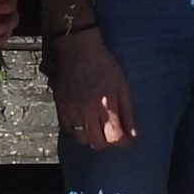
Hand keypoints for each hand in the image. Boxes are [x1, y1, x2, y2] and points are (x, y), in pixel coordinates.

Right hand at [53, 28, 137, 149]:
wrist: (79, 50)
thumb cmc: (103, 65)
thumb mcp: (122, 86)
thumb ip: (127, 112)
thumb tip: (132, 134)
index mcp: (106, 105)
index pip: (114, 138)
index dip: (121, 141)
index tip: (124, 137)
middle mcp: (87, 111)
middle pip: (97, 143)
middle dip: (106, 141)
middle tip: (110, 132)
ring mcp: (72, 110)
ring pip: (81, 139)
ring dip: (91, 136)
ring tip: (96, 125)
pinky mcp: (61, 107)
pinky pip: (68, 129)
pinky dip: (77, 128)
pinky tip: (84, 118)